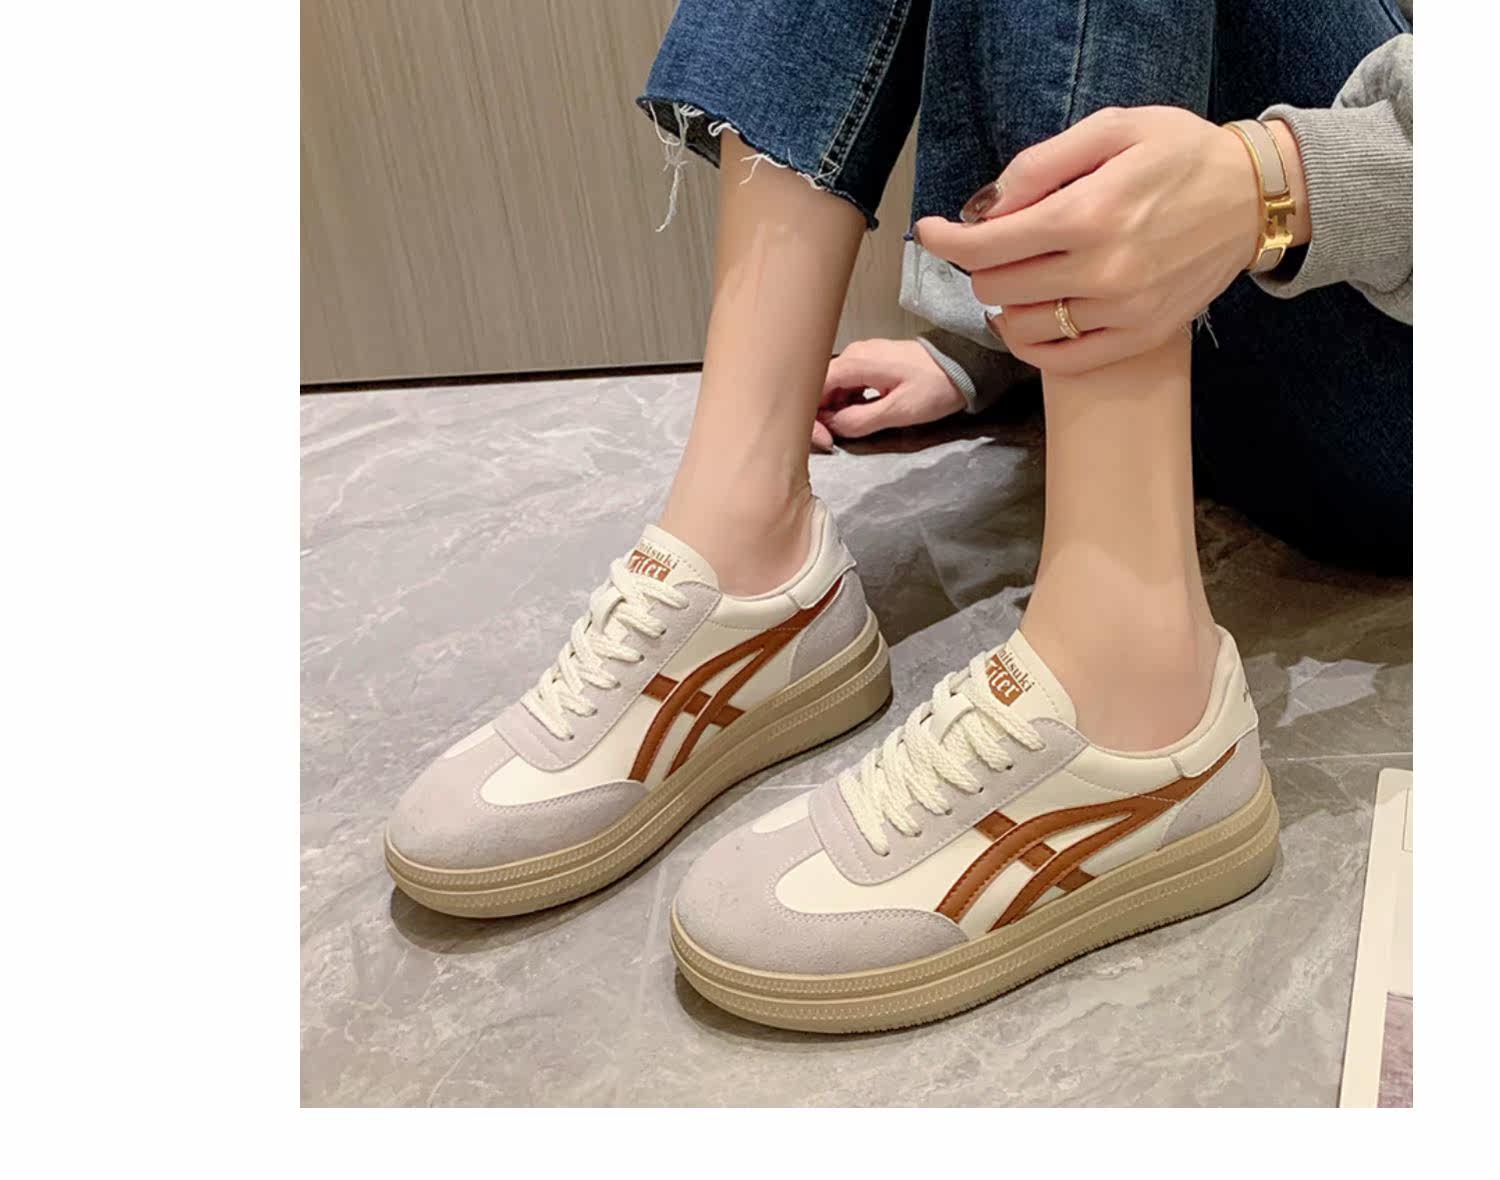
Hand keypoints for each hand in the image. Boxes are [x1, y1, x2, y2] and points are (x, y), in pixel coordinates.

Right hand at [812, 338, 965, 448]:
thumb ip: (859, 420)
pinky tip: (859, 415)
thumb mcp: (898, 411)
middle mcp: (854, 354)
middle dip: (822, 416)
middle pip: (820, 387)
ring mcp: (862, 357)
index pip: (814, 388)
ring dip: (835, 411)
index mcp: (856, 362)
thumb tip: (832, 427)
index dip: (812, 417)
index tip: (824, 439)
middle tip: (835, 439)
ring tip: (849, 429)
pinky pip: (847, 384)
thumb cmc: (936, 385)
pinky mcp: (871, 363)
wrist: (964, 365)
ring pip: (833, 387)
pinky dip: (847, 403)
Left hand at [914, 107, 1307, 375]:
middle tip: (996, 245)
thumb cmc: (1179, 155)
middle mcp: (1103, 269)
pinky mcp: (1140, 337)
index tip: (930, 231)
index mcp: (1089, 213)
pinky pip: (1060, 359)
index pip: (988, 245)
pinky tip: (1030, 319)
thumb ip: (1041, 164)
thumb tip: (986, 207)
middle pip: (997, 286)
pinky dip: (1030, 343)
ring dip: (1003, 304)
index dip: (946, 240)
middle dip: (982, 264)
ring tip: (1018, 278)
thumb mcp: (1112, 130)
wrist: (1254, 197)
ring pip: (1019, 327)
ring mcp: (1122, 310)